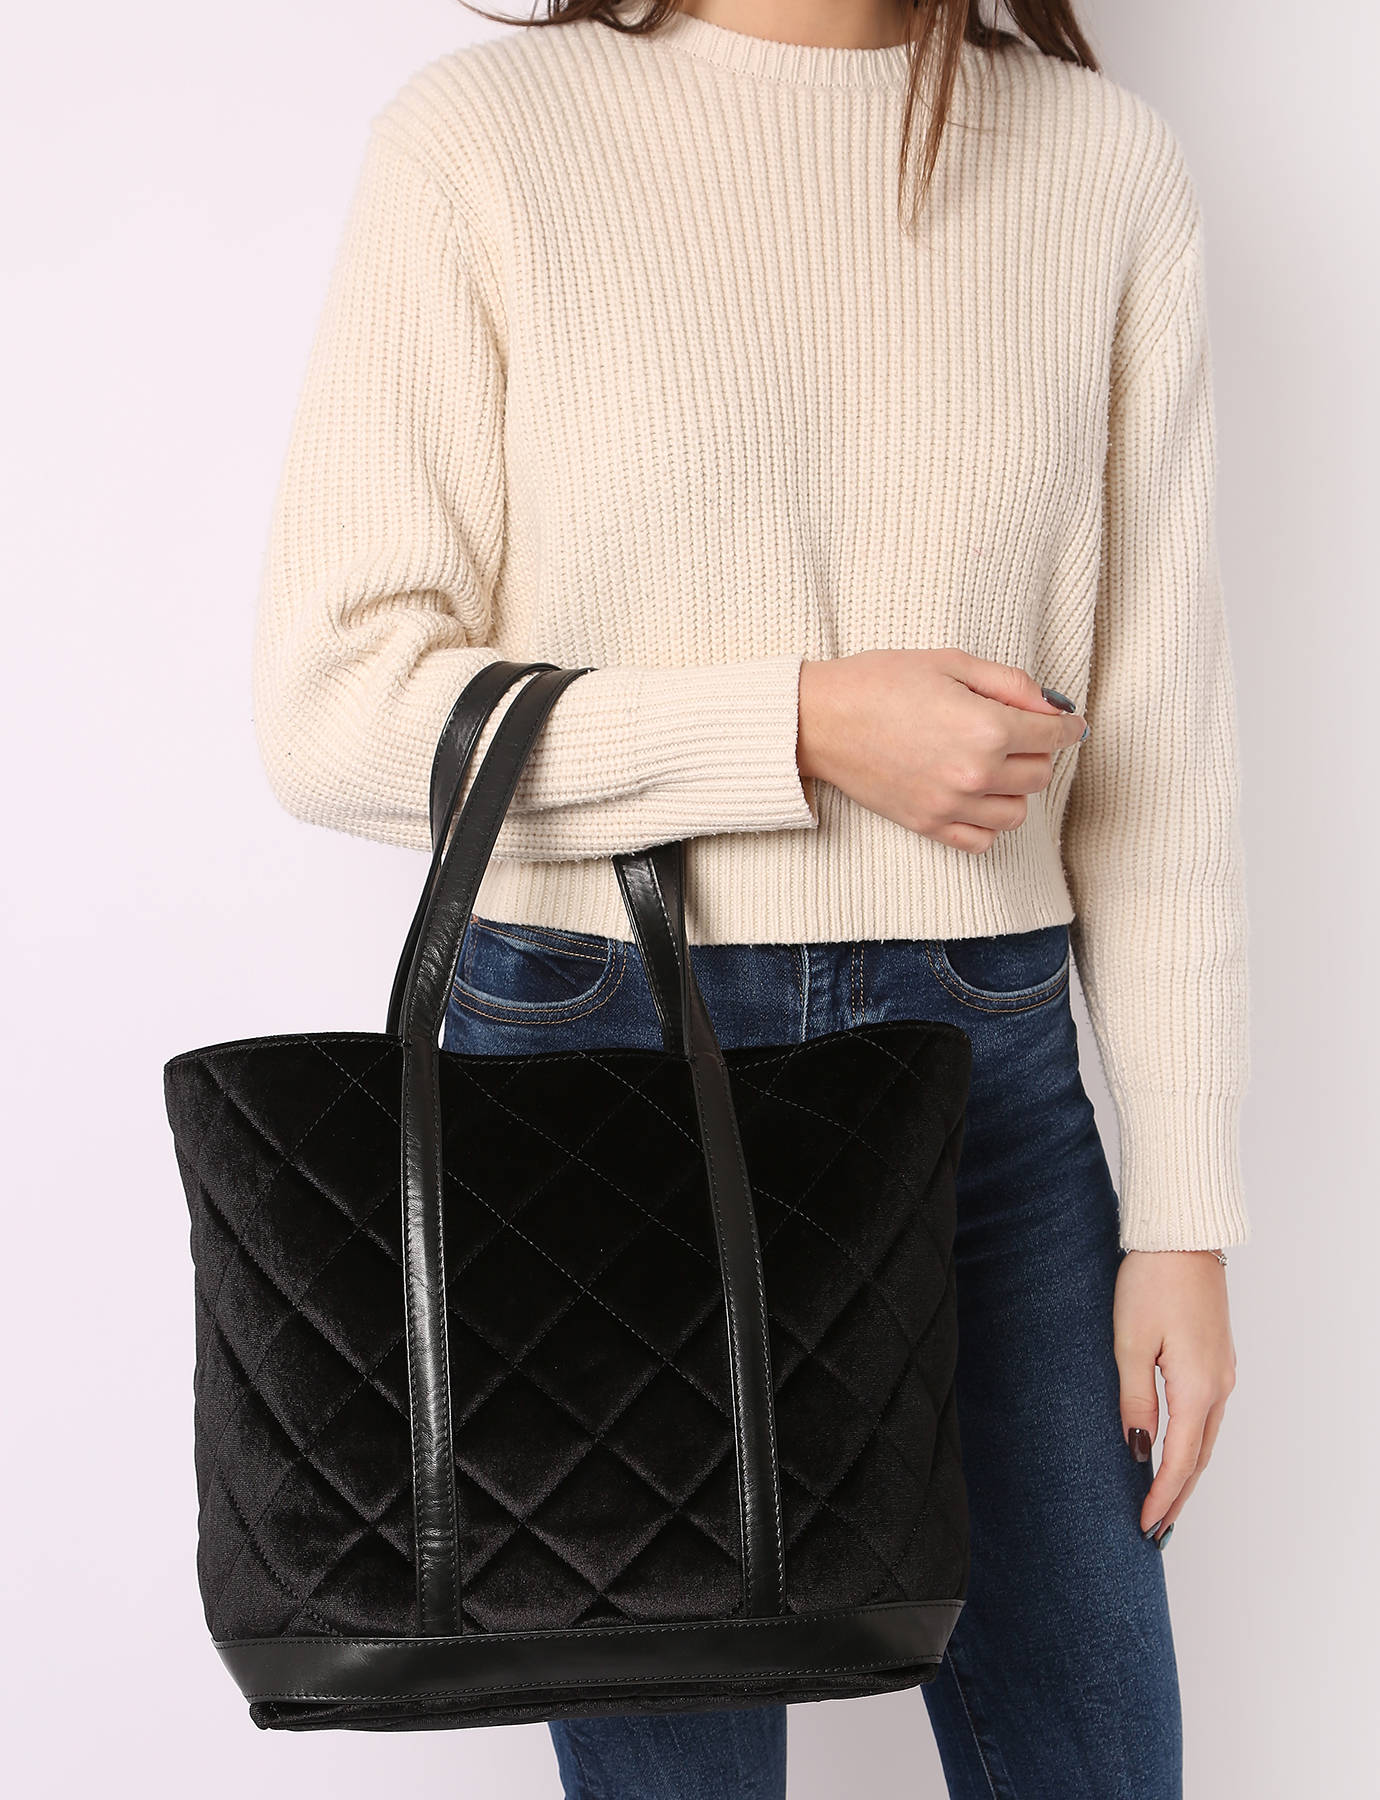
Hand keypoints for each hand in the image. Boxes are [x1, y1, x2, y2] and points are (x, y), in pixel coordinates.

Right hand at [796, 649, 1088, 850]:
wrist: (821, 719)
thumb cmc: (881, 682)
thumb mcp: (951, 661)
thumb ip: (1010, 682)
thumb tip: (1051, 704)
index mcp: (986, 726)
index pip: (1054, 735)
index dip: (1068, 725)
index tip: (1068, 723)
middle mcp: (975, 772)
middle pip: (1040, 774)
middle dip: (1037, 751)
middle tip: (1017, 733)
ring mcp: (951, 804)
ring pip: (1018, 813)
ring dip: (1015, 790)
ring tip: (994, 767)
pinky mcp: (928, 824)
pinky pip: (982, 842)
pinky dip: (988, 824)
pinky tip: (976, 798)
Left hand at [1114, 1249, 1237, 1543]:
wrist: (1182, 1238)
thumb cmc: (1150, 1282)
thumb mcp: (1129, 1342)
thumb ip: (1134, 1400)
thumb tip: (1137, 1449)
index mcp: (1196, 1387)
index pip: (1180, 1460)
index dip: (1161, 1496)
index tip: (1144, 1525)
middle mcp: (1217, 1386)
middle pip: (1199, 1458)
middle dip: (1177, 1497)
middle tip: (1156, 1533)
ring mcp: (1222, 1372)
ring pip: (1206, 1438)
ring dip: (1186, 1473)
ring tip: (1164, 1504)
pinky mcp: (1216, 1358)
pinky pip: (1207, 1415)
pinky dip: (1193, 1443)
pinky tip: (1177, 1451)